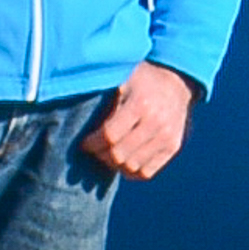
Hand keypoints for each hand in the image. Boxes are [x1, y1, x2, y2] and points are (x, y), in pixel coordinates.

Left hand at [86, 63, 197, 180]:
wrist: (177, 81)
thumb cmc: (141, 79)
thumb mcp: (122, 77)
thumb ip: (103, 92)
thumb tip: (71, 108)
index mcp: (141, 103)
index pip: (110, 135)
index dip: (92, 143)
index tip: (84, 143)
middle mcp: (157, 122)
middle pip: (119, 154)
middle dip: (101, 155)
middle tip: (94, 150)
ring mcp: (167, 136)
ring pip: (132, 166)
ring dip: (114, 164)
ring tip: (107, 154)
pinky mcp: (173, 146)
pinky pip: (146, 172)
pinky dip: (130, 171)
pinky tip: (123, 160)